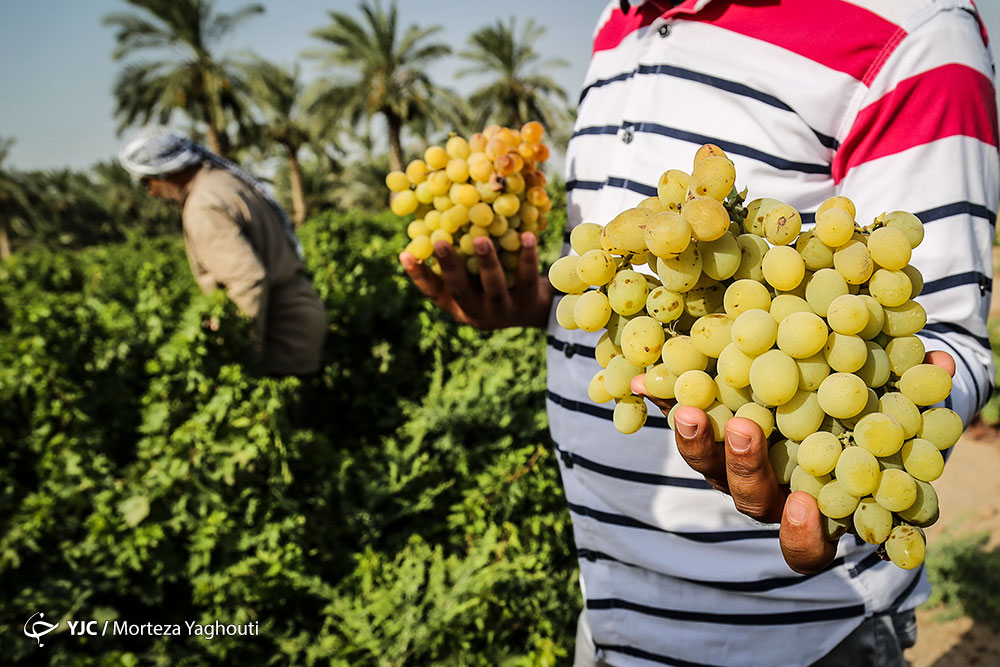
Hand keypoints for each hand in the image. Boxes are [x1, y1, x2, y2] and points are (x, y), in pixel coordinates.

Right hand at [399, 233, 552, 329]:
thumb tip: (435, 216)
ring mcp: (503, 311)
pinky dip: (526, 256)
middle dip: (450, 267)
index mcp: (459, 305)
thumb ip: (460, 258)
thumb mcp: (475, 276)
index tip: (405, 254)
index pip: (434, 291)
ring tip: (481, 239)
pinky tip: (526, 235)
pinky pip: (527, 278)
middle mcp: (477, 312)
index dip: (419, 275)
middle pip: (461, 290)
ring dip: (487, 263)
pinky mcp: (529, 305)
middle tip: (440, 242)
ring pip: (494, 287)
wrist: (537, 309)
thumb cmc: (496, 283)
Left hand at [631, 349, 955, 573]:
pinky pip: (683, 420)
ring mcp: (734, 461)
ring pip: (708, 464)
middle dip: (744, 469)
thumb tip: (943, 365)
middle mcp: (770, 492)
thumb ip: (918, 398)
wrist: (826, 381)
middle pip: (749, 497)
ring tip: (688, 406)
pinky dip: (666, 401)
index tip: (805, 508)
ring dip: (696, 438)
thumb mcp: (898, 410)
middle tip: (745, 430)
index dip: (803, 534)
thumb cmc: (873, 414)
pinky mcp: (706, 425)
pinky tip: (646, 380)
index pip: (806, 542)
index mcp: (815, 507)